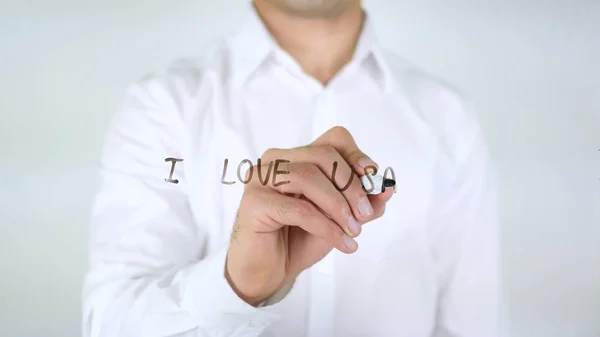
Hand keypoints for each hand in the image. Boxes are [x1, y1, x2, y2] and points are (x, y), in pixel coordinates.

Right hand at [225, 126, 393, 305]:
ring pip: (309, 177)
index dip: (357, 155)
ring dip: (338, 206)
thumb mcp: (341, 218)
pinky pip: (299, 208)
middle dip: (351, 186)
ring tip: (353, 230)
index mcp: (297, 157)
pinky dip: (326, 226)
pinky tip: (341, 242)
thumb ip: (364, 202)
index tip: (373, 180)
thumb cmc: (300, 239)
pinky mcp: (253, 202)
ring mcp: (261, 178)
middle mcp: (276, 160)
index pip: (333, 139)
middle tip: (365, 215)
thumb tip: (388, 187)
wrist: (269, 272)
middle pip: (323, 155)